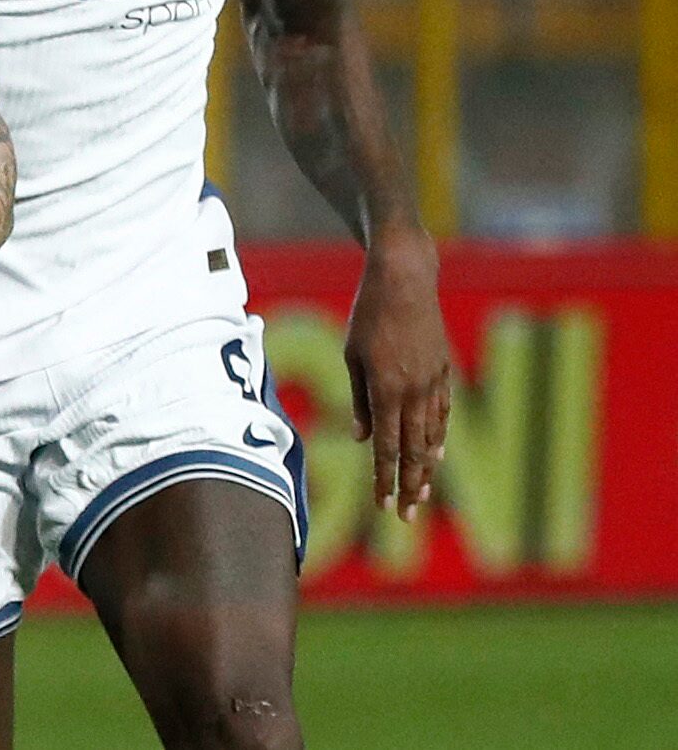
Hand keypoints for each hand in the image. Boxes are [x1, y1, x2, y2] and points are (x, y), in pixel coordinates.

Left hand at [343, 225, 449, 522]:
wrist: (404, 280)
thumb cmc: (368, 316)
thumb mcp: (352, 356)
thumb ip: (360, 400)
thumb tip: (365, 440)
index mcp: (387, 389)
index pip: (387, 446)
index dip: (384, 478)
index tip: (382, 504)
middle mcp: (414, 391)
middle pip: (413, 450)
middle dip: (409, 486)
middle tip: (405, 515)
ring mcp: (433, 382)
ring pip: (432, 436)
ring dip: (425, 469)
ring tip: (421, 495)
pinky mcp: (444, 372)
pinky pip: (442, 414)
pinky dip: (438, 438)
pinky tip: (435, 455)